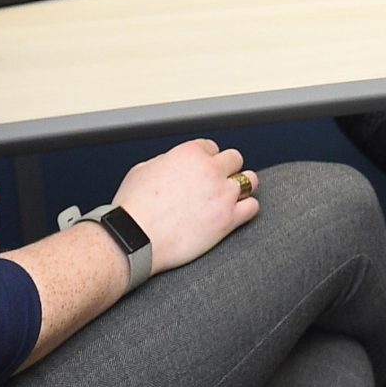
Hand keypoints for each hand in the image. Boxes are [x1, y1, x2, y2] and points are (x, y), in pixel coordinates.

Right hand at [112, 138, 258, 274]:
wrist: (134, 239)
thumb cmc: (133, 208)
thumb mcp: (143, 170)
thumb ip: (166, 162)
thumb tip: (173, 164)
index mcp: (190, 153)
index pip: (211, 147)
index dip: (207, 160)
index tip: (203, 170)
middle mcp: (210, 169)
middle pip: (235, 159)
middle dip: (226, 169)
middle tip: (217, 183)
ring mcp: (222, 193)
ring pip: (250, 180)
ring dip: (242, 186)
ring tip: (231, 197)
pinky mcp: (228, 219)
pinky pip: (253, 207)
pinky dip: (247, 209)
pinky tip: (237, 214)